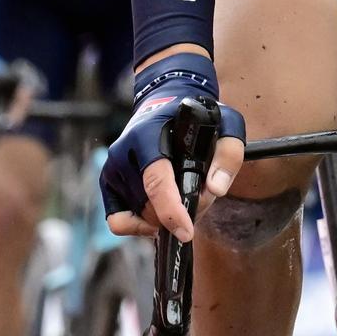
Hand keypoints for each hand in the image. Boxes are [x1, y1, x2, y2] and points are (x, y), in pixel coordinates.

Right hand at [101, 51, 246, 243]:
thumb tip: (216, 189)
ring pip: (140, 216)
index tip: (187, 232)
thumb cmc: (196, 118)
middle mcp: (123, 152)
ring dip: (165, 219)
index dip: (171, 210)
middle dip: (180, 213)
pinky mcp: (108, 182)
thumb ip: (228, 154)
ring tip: (184, 197)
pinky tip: (159, 217)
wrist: (165, 105)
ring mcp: (112, 168)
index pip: (156, 180)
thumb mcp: (225, 124)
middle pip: (150, 206)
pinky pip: (118, 221)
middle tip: (202, 198)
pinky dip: (139, 227)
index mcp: (148, 134)